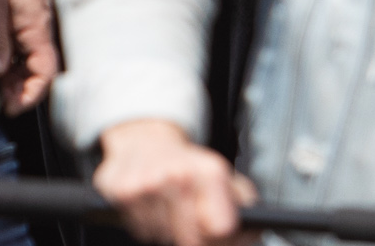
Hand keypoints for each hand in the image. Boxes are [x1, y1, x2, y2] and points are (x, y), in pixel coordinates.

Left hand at [0, 0, 57, 114]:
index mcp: (35, 27)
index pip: (45, 72)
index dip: (30, 95)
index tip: (9, 108)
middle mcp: (38, 27)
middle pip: (37, 69)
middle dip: (18, 89)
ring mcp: (31, 20)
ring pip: (27, 58)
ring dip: (12, 74)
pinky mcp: (23, 13)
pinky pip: (21, 44)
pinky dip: (9, 57)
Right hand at [96, 120, 253, 245]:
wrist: (145, 139)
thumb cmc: (189, 166)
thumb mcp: (226, 179)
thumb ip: (245, 205)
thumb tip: (255, 229)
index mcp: (210, 171)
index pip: (221, 229)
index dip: (222, 239)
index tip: (219, 234)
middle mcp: (177, 174)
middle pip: (191, 239)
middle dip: (192, 238)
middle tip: (191, 224)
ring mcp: (146, 183)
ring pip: (162, 237)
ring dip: (166, 232)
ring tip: (168, 211)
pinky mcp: (119, 190)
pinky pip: (138, 230)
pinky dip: (145, 225)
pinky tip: (150, 207)